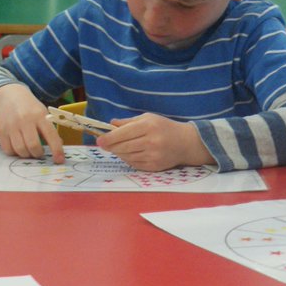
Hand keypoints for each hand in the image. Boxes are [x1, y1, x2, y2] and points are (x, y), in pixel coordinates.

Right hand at [0, 84, 64, 163]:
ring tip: (29, 150)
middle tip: (39, 152)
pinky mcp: (1, 131)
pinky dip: (15, 153)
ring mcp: (12, 126)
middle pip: (33, 146)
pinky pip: (8, 150)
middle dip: (38, 154)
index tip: (59, 160)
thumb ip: (49, 129)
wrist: (9, 97)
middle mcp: (25, 120)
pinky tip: (18, 147)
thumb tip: (58, 147)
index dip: (56, 150)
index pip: (51, 135)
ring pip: (20, 150)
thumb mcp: (43, 113)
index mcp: (40, 115)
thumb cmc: (30, 108)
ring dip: (27, 155)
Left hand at [96, 113, 211, 170]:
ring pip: (127, 157)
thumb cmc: (165, 127)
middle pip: (123, 147)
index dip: (109, 138)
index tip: (99, 140)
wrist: (186, 143)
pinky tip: (130, 154)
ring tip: (119, 148)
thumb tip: (110, 124)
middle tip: (104, 145)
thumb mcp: (148, 118)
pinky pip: (134, 164)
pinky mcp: (154, 167)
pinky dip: (128, 159)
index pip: (123, 133)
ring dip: (119, 153)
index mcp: (148, 126)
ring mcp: (153, 156)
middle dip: (111, 146)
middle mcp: (151, 141)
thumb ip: (129, 122)